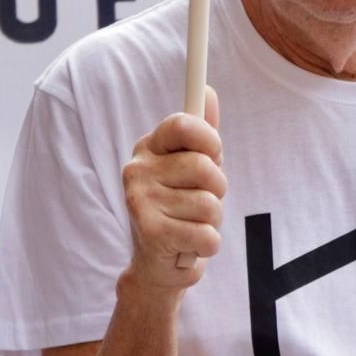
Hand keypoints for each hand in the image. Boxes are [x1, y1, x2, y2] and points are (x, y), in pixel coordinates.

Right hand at [121, 86, 225, 289]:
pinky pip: (207, 234)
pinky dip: (208, 244)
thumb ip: (202, 133)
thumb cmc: (180, 207)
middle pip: (205, 167)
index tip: (214, 153)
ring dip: (212, 221)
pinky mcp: (151, 232)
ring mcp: (141, 200)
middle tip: (201, 201)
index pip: (184, 124)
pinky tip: (189, 244)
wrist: (158, 264)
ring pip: (210, 204)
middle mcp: (138, 169)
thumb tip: (209, 91)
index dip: (209, 139)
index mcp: (149, 148)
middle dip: (217, 189)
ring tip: (192, 225)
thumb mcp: (192, 167)